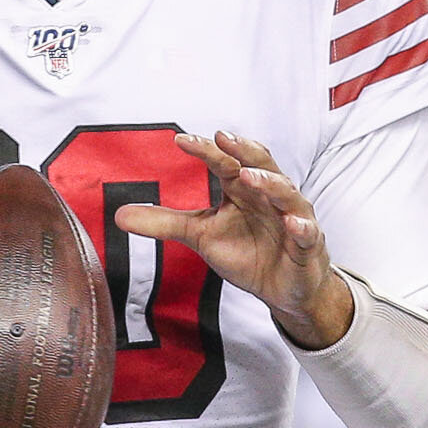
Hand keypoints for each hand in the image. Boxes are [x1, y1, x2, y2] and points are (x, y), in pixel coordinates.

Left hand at [113, 130, 354, 349]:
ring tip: (247, 175)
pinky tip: (292, 222)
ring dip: (268, 182)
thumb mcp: (201, 236)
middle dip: (242, 150)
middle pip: (260, 165)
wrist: (283, 289)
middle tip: (222, 138)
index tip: (179, 140)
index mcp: (242, 190)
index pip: (224, 162)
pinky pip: (308, 232)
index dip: (205, 150)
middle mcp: (269, 197)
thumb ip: (165, 223)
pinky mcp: (308, 244)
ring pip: (286, 193)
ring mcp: (292, 218)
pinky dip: (301, 226)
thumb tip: (119, 215)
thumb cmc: (248, 253)